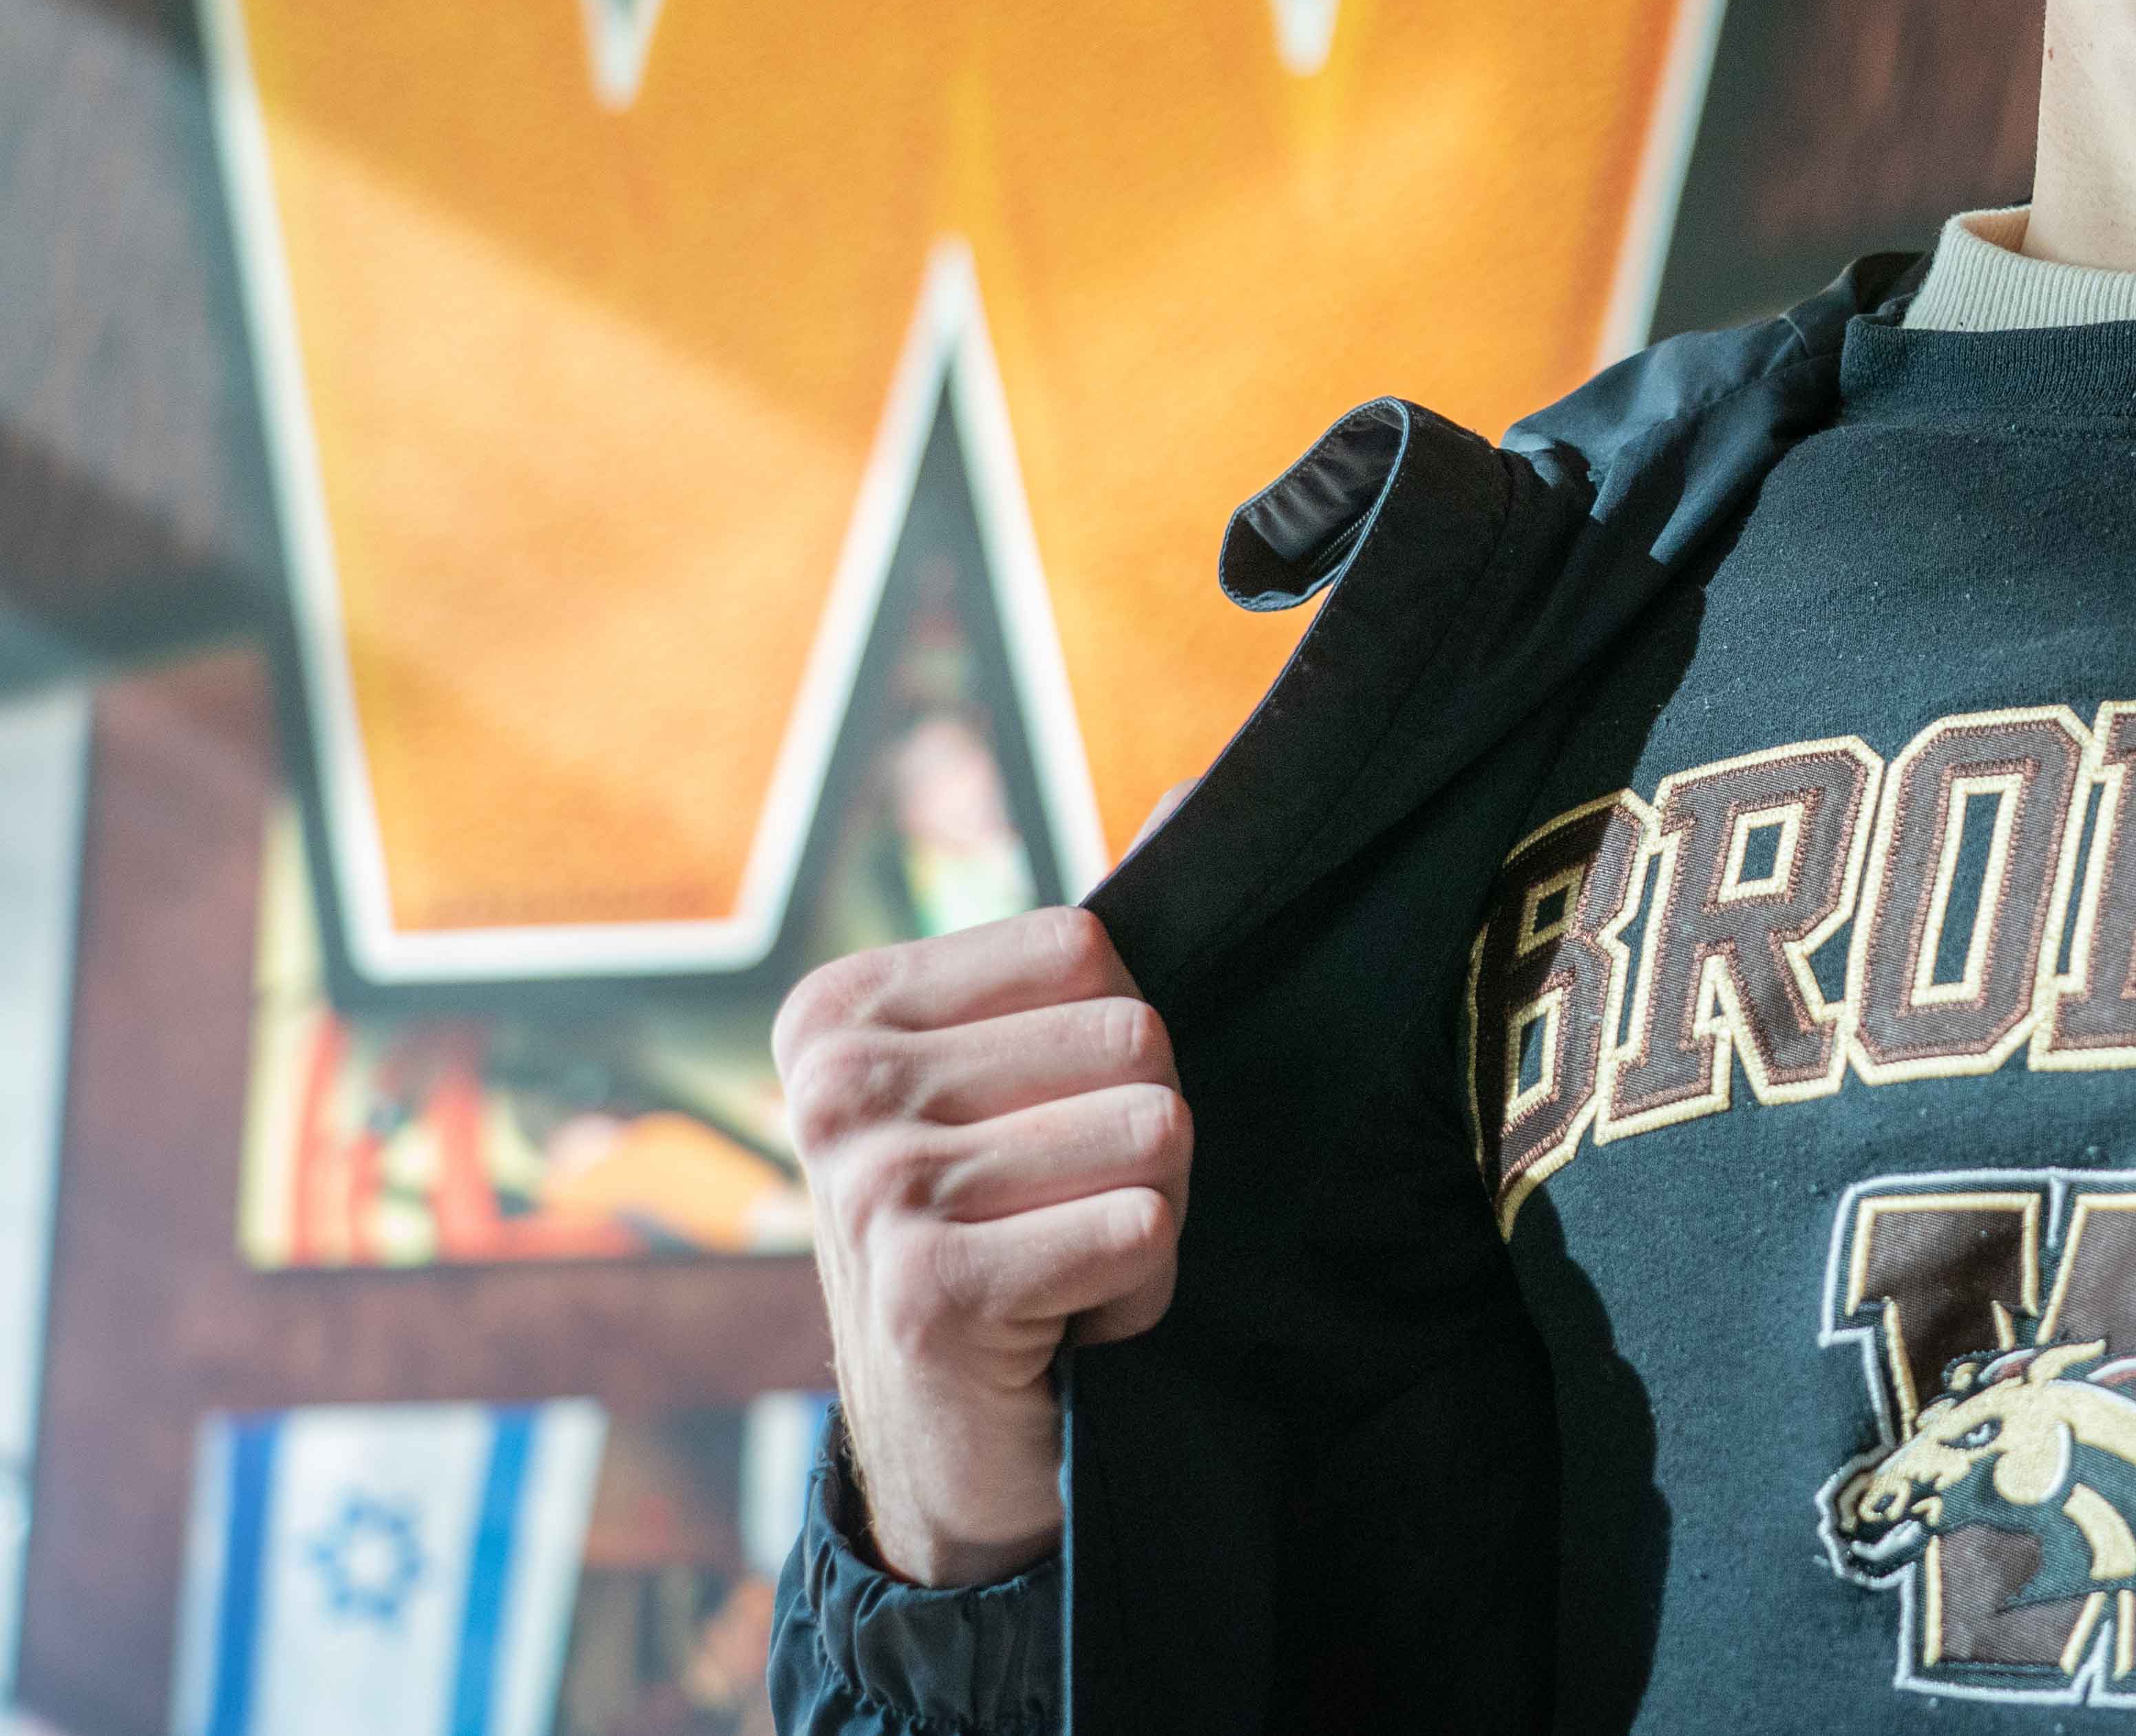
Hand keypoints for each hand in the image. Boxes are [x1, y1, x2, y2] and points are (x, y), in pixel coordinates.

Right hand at [774, 907, 1188, 1584]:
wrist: (952, 1451)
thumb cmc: (1009, 1234)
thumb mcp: (1028, 1078)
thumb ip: (1093, 947)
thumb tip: (1190, 792)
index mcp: (843, 1008)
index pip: (1091, 945)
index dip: (1119, 1048)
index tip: (1049, 1131)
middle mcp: (837, 1085)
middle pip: (1137, 1036)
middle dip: (1147, 1141)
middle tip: (1069, 1214)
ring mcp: (874, 1186)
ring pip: (1155, 1132)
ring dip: (1151, 1221)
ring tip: (1070, 1268)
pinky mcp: (929, 1287)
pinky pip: (1140, 1228)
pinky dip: (1140, 1290)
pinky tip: (1068, 1327)